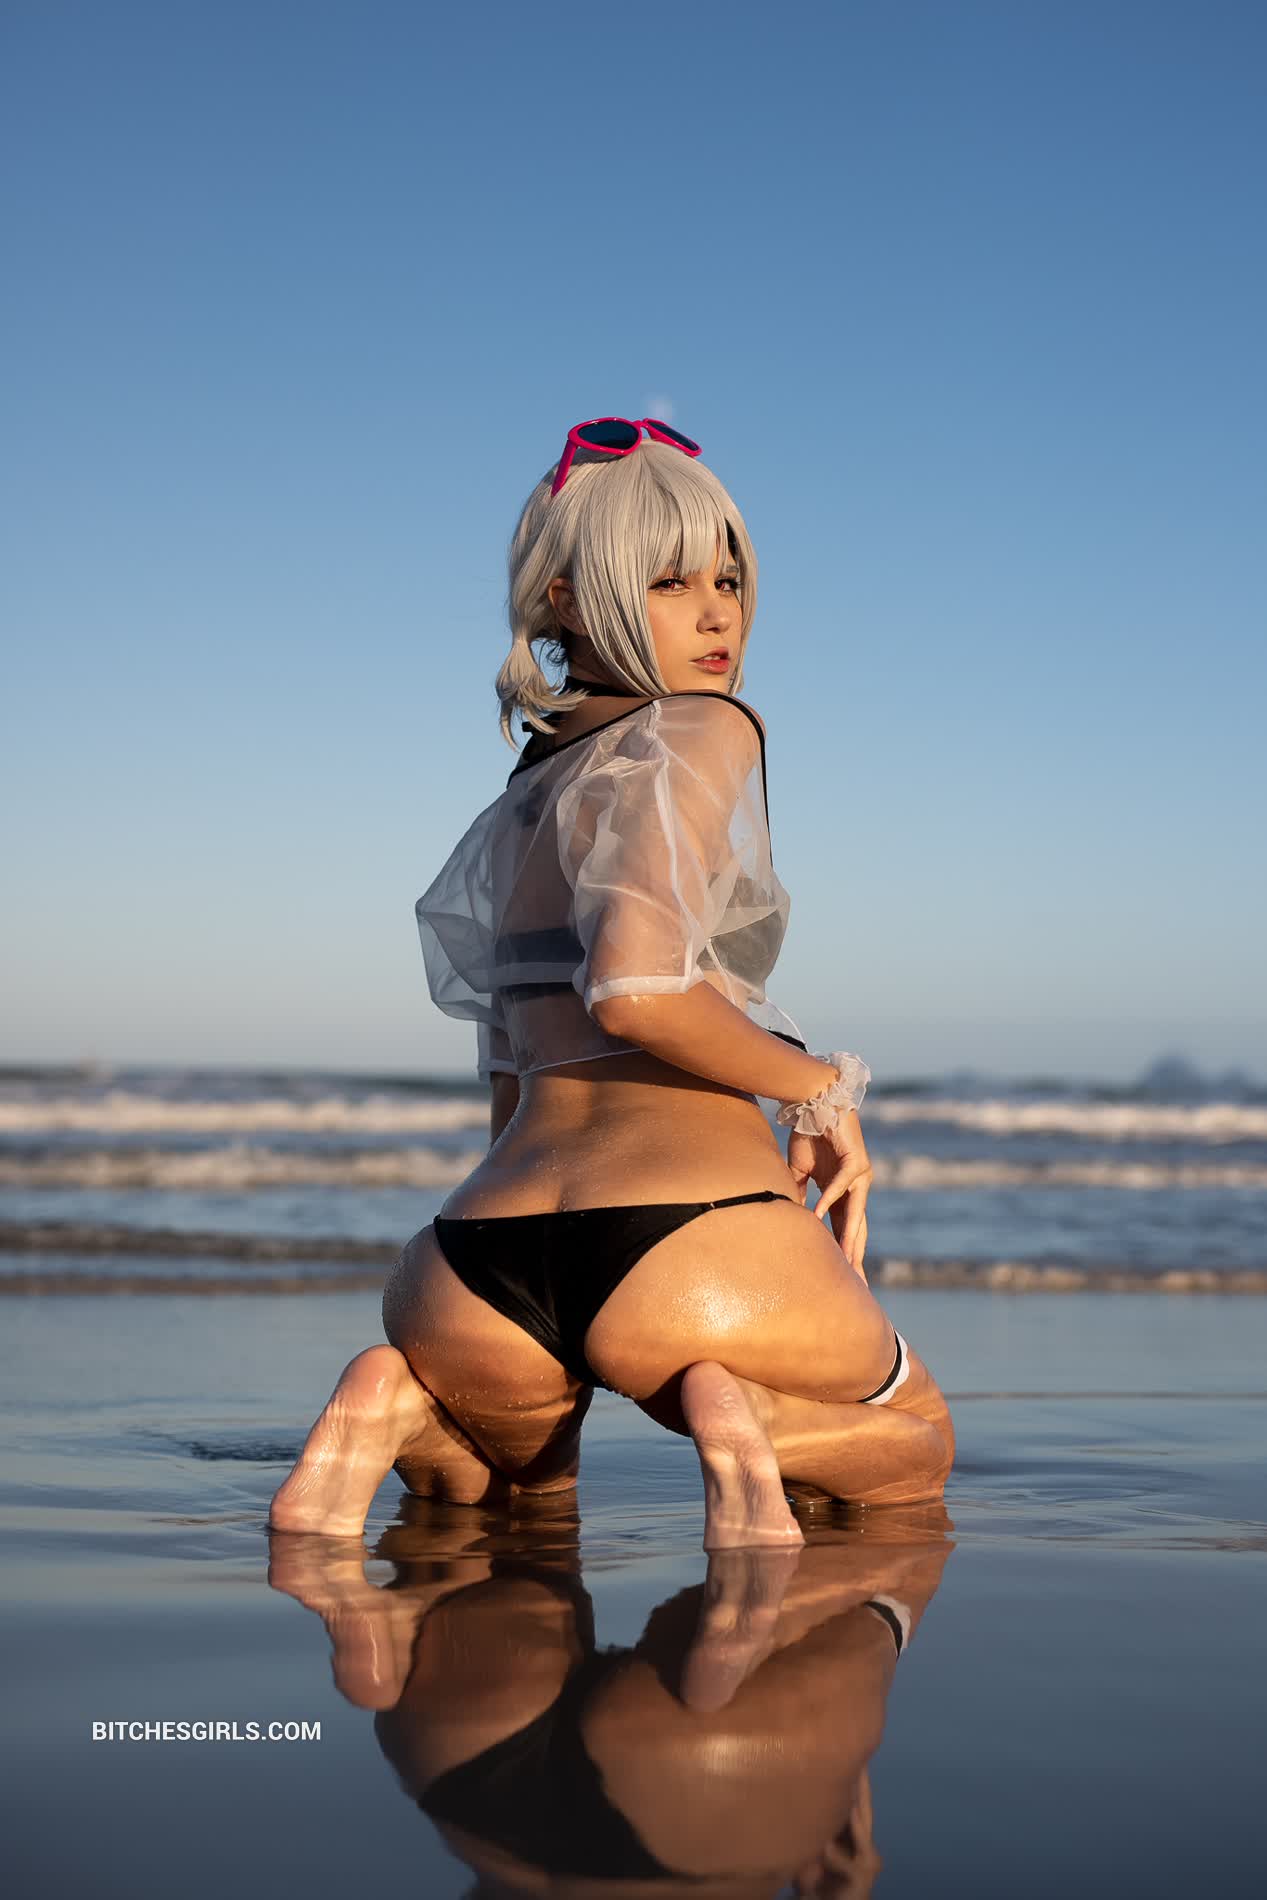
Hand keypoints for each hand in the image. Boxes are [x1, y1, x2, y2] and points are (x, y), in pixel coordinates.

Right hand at [786, 1109, 872, 1281]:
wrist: (817, 1102)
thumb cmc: (809, 1135)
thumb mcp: (799, 1172)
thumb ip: (798, 1196)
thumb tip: (791, 1220)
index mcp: (844, 1193)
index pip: (845, 1230)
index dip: (845, 1253)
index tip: (846, 1279)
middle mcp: (856, 1188)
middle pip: (857, 1229)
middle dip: (856, 1258)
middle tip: (859, 1287)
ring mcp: (859, 1175)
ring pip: (855, 1214)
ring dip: (850, 1239)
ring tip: (848, 1263)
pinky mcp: (857, 1160)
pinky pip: (841, 1186)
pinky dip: (829, 1201)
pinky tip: (819, 1217)